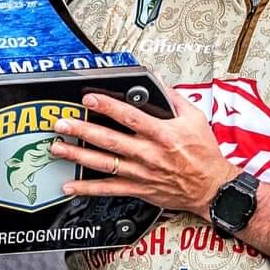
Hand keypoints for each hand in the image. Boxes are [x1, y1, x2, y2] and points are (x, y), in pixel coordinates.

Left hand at [49, 85, 237, 219]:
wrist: (211, 187)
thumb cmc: (204, 153)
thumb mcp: (195, 119)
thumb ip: (174, 98)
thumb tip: (158, 80)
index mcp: (163, 134)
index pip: (131, 117)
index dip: (108, 106)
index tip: (90, 98)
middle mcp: (149, 154)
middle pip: (111, 140)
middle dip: (84, 131)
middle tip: (63, 124)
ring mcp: (142, 173)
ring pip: (105, 164)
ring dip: (79, 156)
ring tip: (58, 149)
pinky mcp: (139, 188)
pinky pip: (109, 189)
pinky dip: (88, 189)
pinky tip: (70, 186)